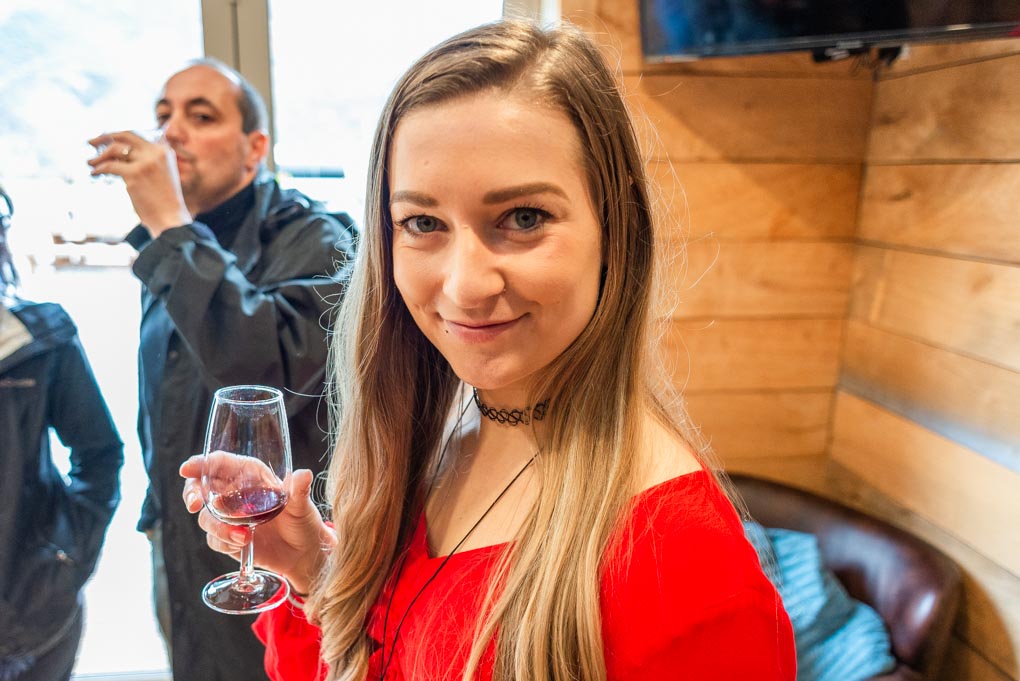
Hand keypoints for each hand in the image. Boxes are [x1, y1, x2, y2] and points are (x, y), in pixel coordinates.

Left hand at [87, 130, 191, 234]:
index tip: (105, 140)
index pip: (135, 136)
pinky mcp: (134, 174)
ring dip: (100, 156)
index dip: (117, 136)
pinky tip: (94, 173)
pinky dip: (99, 169)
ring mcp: (145, 162)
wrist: (170, 218)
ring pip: (115, 149)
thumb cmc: (163, 201)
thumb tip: (118, 152)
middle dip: (104, 137)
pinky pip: (110, 166)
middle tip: (91, 142)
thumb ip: (145, 160)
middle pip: (124, 136)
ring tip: (91, 163)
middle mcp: (155, 152)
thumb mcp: (161, 174)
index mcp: (164, 150)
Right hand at [181, 455, 335, 594]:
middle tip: (195, 505)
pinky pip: (214, 540)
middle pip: (201, 487)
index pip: (220, 463)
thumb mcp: (302, 505)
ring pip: (206, 517)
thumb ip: (299, 490)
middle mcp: (236, 493)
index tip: (186, 469)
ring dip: (218, 527)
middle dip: (192, 494)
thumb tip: (304, 474)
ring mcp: (230, 517)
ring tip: (243, 537)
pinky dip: (224, 542)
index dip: (201, 463)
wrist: (303, 553)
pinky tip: (242, 545)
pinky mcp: (228, 538)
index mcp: (251, 475)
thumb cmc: (303, 521)